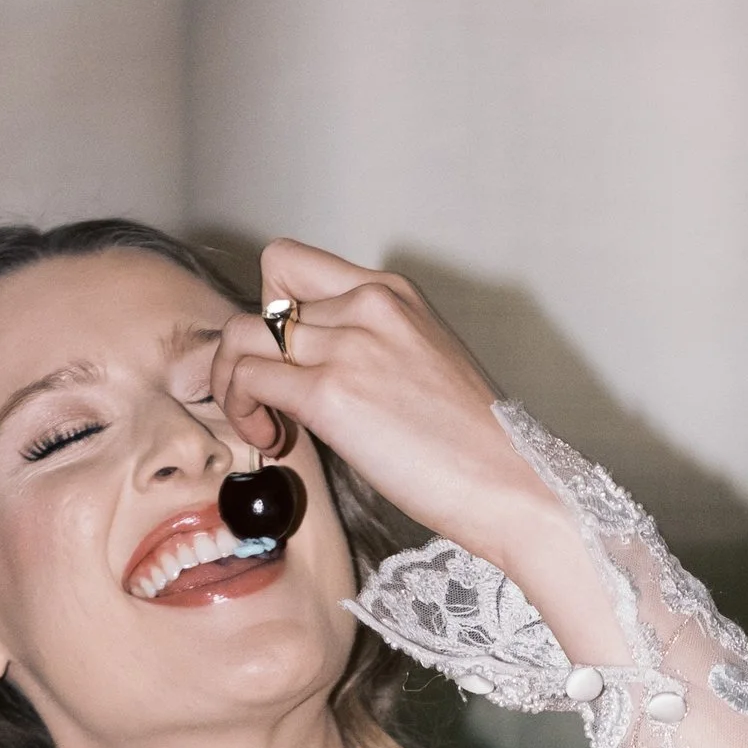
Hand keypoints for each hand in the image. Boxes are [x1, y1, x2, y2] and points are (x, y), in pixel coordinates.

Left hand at [214, 240, 551, 578]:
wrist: (513, 482)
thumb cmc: (476, 445)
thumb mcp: (426, 366)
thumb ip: (375, 351)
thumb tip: (322, 373)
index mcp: (392, 293)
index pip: (291, 264)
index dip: (271, 310)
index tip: (286, 361)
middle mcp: (368, 305)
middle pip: (261, 297)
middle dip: (248, 351)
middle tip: (268, 399)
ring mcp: (348, 345)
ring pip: (240, 335)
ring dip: (234, 382)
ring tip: (265, 424)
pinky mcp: (330, 394)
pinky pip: (248, 379)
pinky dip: (242, 410)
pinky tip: (274, 439)